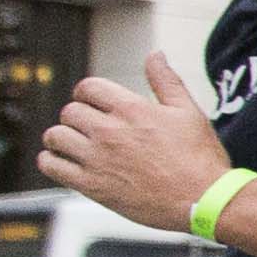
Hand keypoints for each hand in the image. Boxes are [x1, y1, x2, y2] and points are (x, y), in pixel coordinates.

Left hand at [39, 56, 234, 233]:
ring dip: (61, 137)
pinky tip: (63, 162)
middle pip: (69, 112)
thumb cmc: (200, 158)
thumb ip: (166, 81)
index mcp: (131, 109)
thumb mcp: (189, 112)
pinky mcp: (91, 185)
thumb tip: (156, 54)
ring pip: (56, 136)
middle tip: (88, 127)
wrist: (205, 201)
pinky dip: (51, 161)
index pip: (88, 88)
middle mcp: (109, 131)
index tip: (93, 103)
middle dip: (77, 116)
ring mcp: (97, 158)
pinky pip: (51, 166)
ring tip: (73, 143)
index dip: (88, 93)